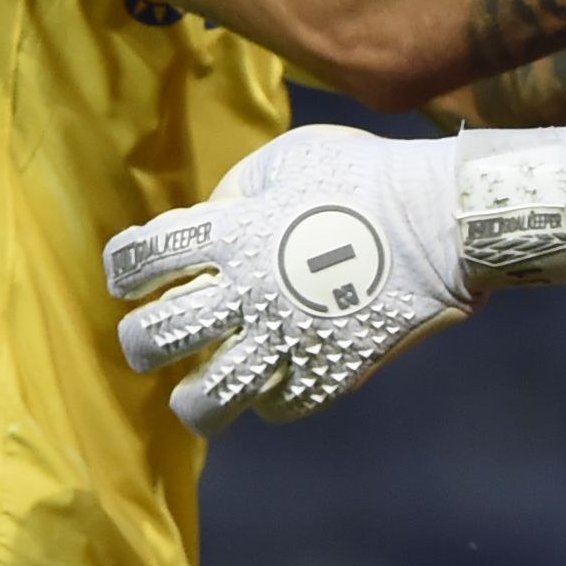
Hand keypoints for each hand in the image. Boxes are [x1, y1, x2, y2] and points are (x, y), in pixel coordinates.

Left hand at [103, 120, 565, 432]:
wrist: (442, 223)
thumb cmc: (367, 177)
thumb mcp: (291, 158)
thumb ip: (239, 190)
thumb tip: (214, 222)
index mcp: (232, 234)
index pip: (144, 258)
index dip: (124, 271)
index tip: (129, 277)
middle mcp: (247, 294)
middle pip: (157, 338)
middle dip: (140, 343)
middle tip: (152, 340)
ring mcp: (285, 341)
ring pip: (209, 398)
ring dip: (193, 401)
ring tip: (198, 396)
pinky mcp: (324, 376)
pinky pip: (276, 407)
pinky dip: (269, 400)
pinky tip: (275, 381)